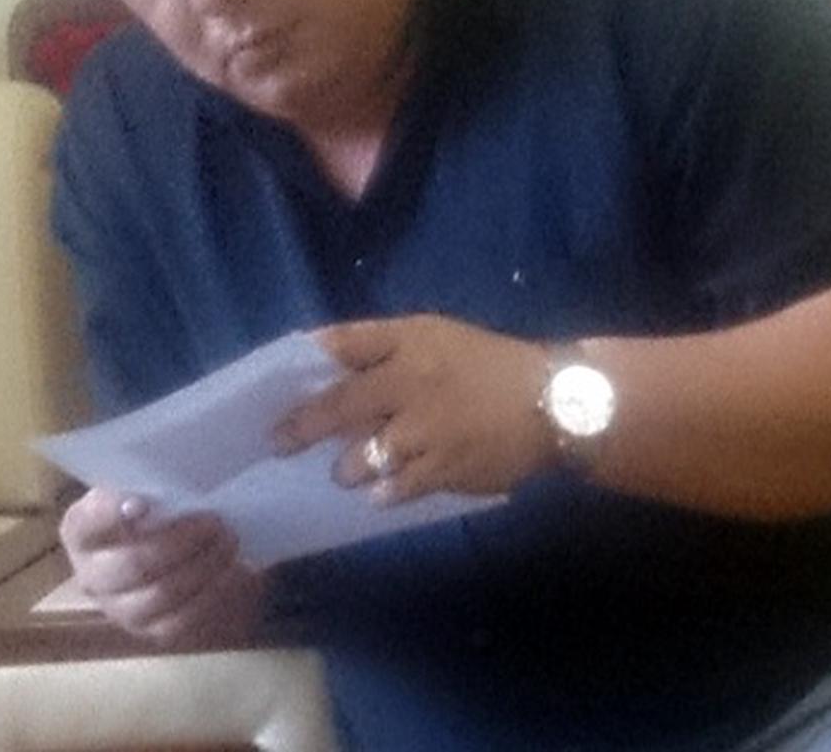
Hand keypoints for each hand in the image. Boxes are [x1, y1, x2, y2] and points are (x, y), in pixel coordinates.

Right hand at [59, 487, 264, 650]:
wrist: (175, 548)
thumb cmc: (156, 505)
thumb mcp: (145, 485)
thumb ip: (147, 480)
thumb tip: (167, 480)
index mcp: (81, 529)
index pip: (85, 523)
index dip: (109, 514)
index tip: (142, 503)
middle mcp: (91, 573)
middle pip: (130, 565)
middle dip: (178, 543)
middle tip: (213, 521)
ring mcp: (118, 607)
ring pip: (159, 595)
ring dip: (201, 566)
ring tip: (228, 540)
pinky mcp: (148, 630)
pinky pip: (180, 620)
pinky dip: (209, 592)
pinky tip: (228, 569)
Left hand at [273, 313, 553, 503]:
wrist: (552, 402)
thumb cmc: (486, 366)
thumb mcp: (438, 337)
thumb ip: (386, 349)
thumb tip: (327, 363)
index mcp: (411, 340)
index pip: (346, 342)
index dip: (309, 358)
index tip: (278, 377)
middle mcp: (412, 379)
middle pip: (341, 403)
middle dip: (304, 426)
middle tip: (279, 441)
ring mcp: (427, 428)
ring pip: (364, 455)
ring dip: (347, 467)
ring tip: (342, 471)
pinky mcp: (444, 467)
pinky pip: (396, 487)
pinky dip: (382, 490)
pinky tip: (379, 491)